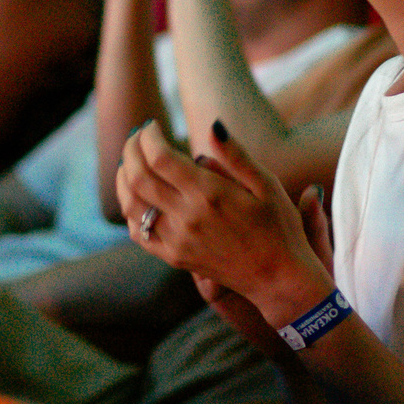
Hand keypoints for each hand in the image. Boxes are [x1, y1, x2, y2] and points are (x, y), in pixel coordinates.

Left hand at [116, 117, 329, 327]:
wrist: (279, 279)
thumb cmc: (279, 226)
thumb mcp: (267, 184)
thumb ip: (236, 155)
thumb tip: (213, 125)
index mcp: (209, 195)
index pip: (160, 157)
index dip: (148, 137)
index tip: (152, 125)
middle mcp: (187, 218)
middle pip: (138, 177)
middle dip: (131, 150)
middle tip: (137, 136)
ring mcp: (177, 241)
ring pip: (131, 204)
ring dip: (123, 178)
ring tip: (130, 161)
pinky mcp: (175, 258)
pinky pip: (138, 232)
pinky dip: (130, 209)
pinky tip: (137, 195)